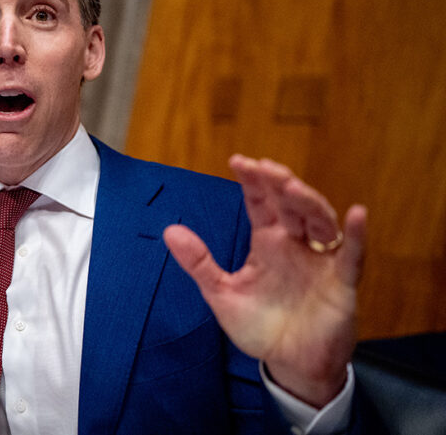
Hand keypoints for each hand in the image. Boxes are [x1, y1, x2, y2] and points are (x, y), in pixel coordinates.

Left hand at [163, 155, 366, 406]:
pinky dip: (357, 235)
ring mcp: (321, 261)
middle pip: (292, 206)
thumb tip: (169, 231)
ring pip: (320, 222)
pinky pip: (353, 255)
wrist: (289, 364)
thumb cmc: (259, 327)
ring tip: (292, 187)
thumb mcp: (222, 293)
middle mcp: (295, 245)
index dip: (253, 182)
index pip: (261, 204)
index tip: (238, 161)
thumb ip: (198, 263)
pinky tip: (356, 214)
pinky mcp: (342, 283)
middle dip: (280, 185)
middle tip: (266, 168)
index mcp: (267, 243)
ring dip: (308, 203)